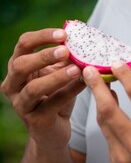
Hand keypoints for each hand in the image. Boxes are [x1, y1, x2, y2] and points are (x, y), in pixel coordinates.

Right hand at [1, 28, 84, 150]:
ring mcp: (21, 104)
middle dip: (43, 56)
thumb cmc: (56, 94)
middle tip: (66, 50)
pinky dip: (69, 92)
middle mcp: (13, 85)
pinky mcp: (34, 121)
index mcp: (18, 67)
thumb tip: (82, 38)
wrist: (55, 129)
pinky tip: (84, 84)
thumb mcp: (60, 72)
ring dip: (56, 77)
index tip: (64, 33)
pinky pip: (51, 104)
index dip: (42, 36)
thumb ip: (66, 57)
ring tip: (77, 69)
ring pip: (33, 88)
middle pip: (20, 65)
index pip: (23, 44)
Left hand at [84, 63, 130, 162]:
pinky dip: (109, 122)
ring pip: (104, 123)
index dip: (125, 76)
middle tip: (90, 71)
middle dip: (97, 88)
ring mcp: (125, 157)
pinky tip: (110, 111)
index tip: (117, 63)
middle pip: (110, 110)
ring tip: (98, 86)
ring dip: (100, 102)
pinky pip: (109, 137)